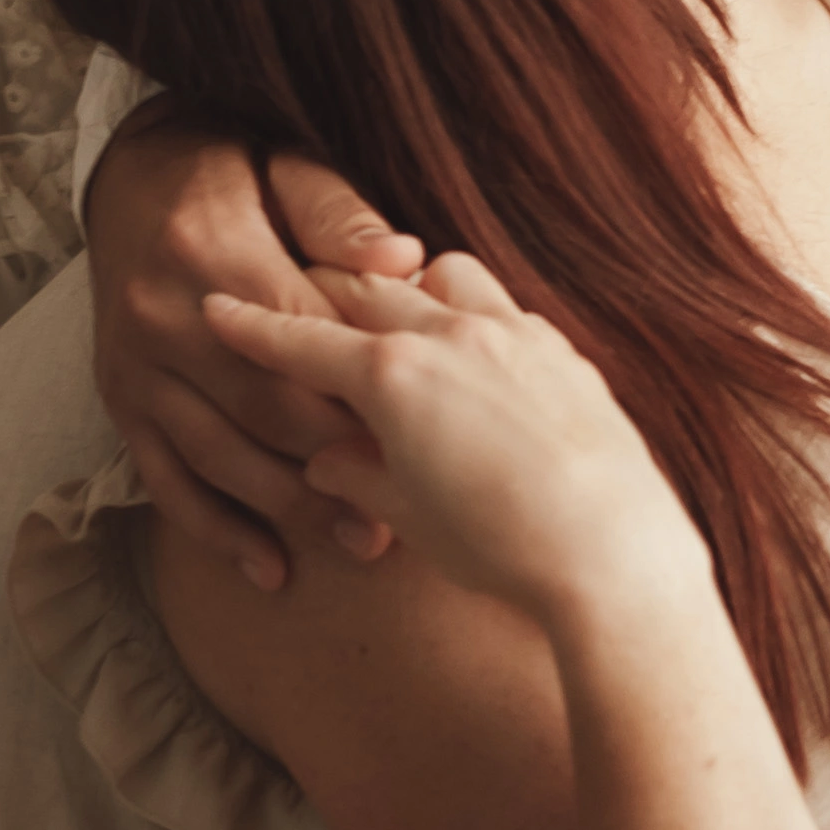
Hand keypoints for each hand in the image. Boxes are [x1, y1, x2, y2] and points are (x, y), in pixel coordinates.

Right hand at [85, 113, 424, 592]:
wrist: (131, 175)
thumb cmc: (235, 174)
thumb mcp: (289, 169)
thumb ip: (341, 216)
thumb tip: (403, 258)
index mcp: (217, 255)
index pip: (304, 343)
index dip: (363, 395)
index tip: (427, 440)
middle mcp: (165, 316)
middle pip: (264, 411)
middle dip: (336, 469)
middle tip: (406, 514)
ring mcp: (135, 365)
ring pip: (217, 456)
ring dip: (288, 511)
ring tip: (357, 544)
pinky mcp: (119, 400)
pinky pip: (163, 478)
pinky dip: (215, 529)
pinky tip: (267, 566)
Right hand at [202, 254, 707, 619]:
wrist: (612, 553)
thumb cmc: (500, 546)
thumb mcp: (407, 515)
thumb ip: (357, 475)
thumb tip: (328, 462)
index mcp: (392, 376)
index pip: (301, 339)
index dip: (253, 327)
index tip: (218, 308)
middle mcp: (449, 335)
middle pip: (366, 291)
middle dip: (326, 296)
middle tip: (304, 306)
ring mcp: (511, 333)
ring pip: (440, 276)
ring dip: (409, 290)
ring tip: (400, 328)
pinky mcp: (561, 349)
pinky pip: (502, 306)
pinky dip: (472, 315)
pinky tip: (472, 355)